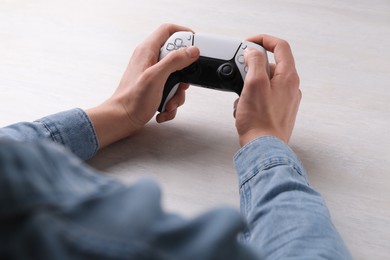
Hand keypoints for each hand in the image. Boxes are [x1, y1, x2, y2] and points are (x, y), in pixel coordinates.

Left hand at [87, 24, 199, 147]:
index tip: (195, 45)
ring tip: (169, 102)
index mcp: (147, 51)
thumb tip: (192, 50)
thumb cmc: (132, 100)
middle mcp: (150, 60)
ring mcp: (152, 75)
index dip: (184, 33)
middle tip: (181, 84)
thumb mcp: (156, 77)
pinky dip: (171, 102)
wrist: (122, 120)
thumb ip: (175, 60)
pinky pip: (171, 91)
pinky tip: (164, 109)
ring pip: (176, 78)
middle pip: (177, 58)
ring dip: (177, 94)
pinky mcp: (155, 88)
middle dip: (183, 75)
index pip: (168, 30)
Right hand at [234, 35, 300, 145]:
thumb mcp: (254, 84)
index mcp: (288, 76)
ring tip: (241, 98)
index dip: (264, 40)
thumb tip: (253, 52)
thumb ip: (255, 62)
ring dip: (249, 86)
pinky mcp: (279, 111)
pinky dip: (252, 98)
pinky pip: (264, 96)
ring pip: (265, 82)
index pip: (280, 46)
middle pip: (270, 65)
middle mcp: (291, 87)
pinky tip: (244, 108)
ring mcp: (286, 100)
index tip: (249, 43)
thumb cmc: (260, 121)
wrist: (264, 148)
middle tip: (239, 74)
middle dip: (252, 68)